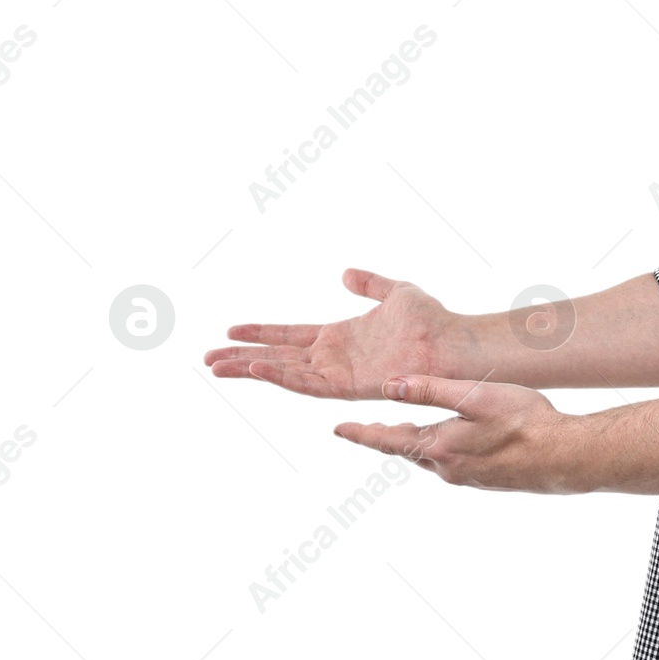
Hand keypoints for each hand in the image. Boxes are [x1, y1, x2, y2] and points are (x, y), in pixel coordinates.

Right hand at [206, 269, 475, 401]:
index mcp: (340, 336)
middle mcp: (333, 357)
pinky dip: (280, 377)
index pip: (290, 335)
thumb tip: (346, 273)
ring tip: (218, 366)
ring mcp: (338, 373)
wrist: (450, 342)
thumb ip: (370, 284)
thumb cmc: (431, 321)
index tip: (231, 329)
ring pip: (284, 373)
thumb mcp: (396, 292)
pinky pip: (307, 383)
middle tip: (207, 358)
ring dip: (251, 369)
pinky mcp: (347, 386)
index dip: (261, 331)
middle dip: (242, 357)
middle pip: (278, 357)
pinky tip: (255, 369)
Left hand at [334, 375, 572, 493]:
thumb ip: (430, 389)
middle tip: (372, 427)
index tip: (339, 428)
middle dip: (391, 436)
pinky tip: (458, 441)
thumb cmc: (524, 421)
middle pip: (408, 448)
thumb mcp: (475, 395)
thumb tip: (389, 385)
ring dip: (419, 442)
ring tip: (412, 429)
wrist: (564, 457)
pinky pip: (454, 463)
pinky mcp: (486, 480)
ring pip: (432, 457)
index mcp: (439, 446)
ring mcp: (467, 477)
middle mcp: (447, 468)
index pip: (387, 438)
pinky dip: (444, 449)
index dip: (361, 432)